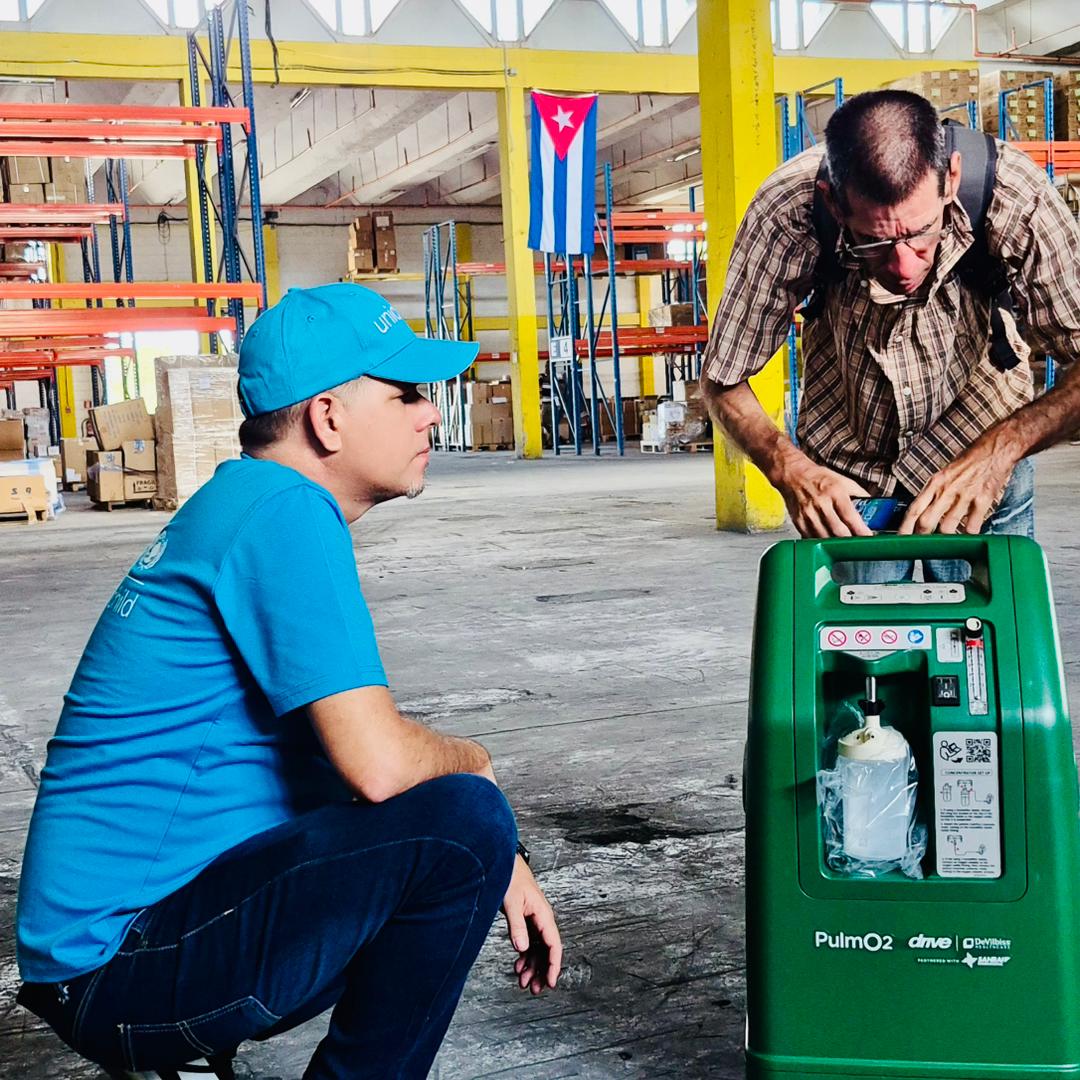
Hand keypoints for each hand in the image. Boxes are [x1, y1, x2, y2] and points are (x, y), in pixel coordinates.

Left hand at [502, 855, 561, 994]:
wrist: (504, 863)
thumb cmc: (511, 877)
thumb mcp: (512, 902)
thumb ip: (517, 926)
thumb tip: (522, 948)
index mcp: (543, 914)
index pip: (554, 944)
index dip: (553, 965)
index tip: (550, 982)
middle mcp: (542, 919)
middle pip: (546, 951)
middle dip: (541, 971)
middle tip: (534, 989)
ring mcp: (534, 920)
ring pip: (537, 949)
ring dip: (532, 966)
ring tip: (523, 983)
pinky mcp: (525, 920)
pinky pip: (529, 943)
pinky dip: (524, 956)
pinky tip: (518, 967)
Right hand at [776, 455, 872, 537]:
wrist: (793, 475)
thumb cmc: (818, 478)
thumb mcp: (843, 481)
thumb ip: (859, 494)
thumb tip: (873, 506)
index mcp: (835, 492)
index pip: (851, 517)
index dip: (861, 530)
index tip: (869, 538)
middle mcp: (821, 503)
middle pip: (839, 531)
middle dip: (850, 541)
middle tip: (858, 544)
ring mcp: (808, 514)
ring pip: (825, 538)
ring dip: (836, 545)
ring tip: (844, 545)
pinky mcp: (799, 521)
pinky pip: (811, 538)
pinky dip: (821, 543)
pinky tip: (827, 542)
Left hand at [898, 439, 1017, 535]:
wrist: (995, 449)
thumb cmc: (969, 462)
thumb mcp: (944, 475)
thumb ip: (934, 493)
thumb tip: (922, 513)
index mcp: (934, 483)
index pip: (913, 509)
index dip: (904, 527)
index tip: (899, 540)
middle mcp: (946, 490)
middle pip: (926, 521)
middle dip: (921, 537)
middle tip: (921, 547)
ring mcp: (964, 496)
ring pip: (947, 527)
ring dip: (946, 538)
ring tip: (946, 542)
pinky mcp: (983, 500)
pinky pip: (972, 526)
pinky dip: (969, 535)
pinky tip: (968, 535)